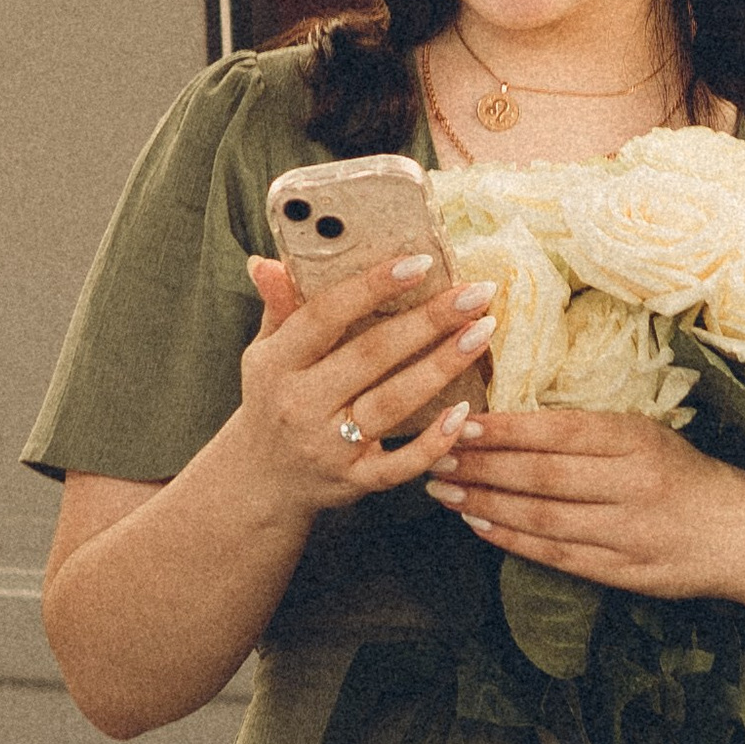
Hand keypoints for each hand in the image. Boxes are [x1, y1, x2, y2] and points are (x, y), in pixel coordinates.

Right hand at [234, 252, 497, 517]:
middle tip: (476, 292)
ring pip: (393, 403)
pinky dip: (434, 442)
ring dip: (442, 366)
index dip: (372, 286)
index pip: (326, 315)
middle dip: (428, 320)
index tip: (421, 262)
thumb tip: (267, 261)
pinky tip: (466, 414)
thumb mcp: (264, 353)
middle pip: (372, 354)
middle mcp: (299, 404)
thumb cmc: (274, 400)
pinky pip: (400, 464)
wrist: (262, 482)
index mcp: (276, 363)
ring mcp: (327, 446)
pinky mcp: (353, 480)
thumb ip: (278, 307)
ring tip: (482, 331)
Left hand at [428, 408, 744, 597]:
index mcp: (637, 441)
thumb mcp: (647, 435)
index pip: (558, 431)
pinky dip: (514, 541)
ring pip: (543, 517)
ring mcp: (628, 533)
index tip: (462, 422)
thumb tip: (513, 422)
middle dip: (482, 467)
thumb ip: (590, 432)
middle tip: (437, 458)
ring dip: (488, 505)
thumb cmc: (686, 475)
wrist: (743, 535)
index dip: (505, 429)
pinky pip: (558, 556)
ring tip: (446, 492)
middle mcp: (632, 485)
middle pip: (542, 475)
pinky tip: (480, 527)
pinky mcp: (625, 573)